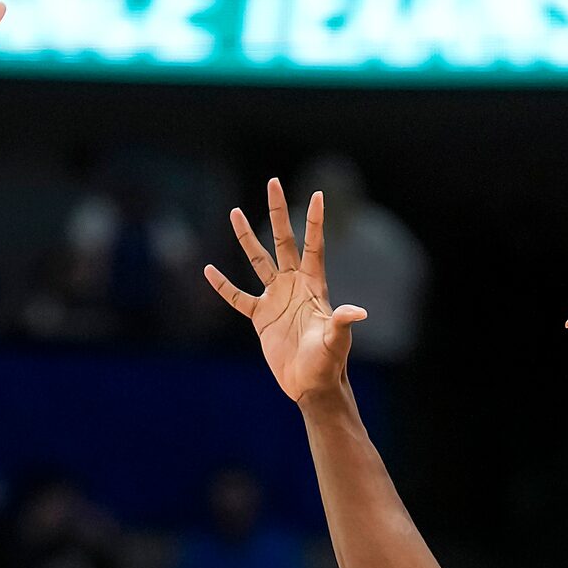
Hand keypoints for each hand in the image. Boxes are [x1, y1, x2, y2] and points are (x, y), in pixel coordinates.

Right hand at [205, 179, 366, 404]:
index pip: (314, 245)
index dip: (315, 221)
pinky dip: (223, 286)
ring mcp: (276, 299)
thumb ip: (342, 323)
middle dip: (278, 212)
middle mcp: (294, 285)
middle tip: (273, 183)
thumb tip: (358, 312)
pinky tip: (209, 270)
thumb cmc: (329, 363)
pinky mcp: (261, 317)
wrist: (311, 385)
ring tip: (234, 212)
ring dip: (246, 237)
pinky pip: (238, 298)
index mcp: (313, 285)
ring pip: (258, 260)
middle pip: (283, 240)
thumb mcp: (337, 341)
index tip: (318, 194)